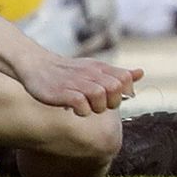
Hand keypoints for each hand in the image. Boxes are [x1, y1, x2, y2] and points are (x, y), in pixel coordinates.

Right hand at [15, 49, 141, 115]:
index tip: (111, 96)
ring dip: (96, 107)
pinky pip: (82, 106)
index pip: (124, 79)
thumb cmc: (69, 72)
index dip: (123, 91)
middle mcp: (89, 74)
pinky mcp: (63, 93)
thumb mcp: (94, 69)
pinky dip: (82, 111)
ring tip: (85, 104)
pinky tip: (73, 108)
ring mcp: (76, 83)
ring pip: (100, 98)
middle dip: (112, 101)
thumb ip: (117, 73)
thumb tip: (140, 72)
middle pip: (115, 89)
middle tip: (98, 102)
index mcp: (99, 68)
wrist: (36, 65)